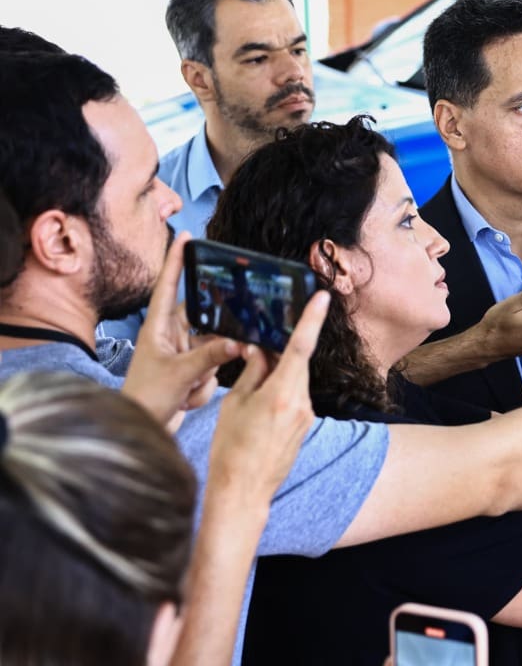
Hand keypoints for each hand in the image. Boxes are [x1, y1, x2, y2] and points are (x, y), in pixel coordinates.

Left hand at [123, 232, 244, 427]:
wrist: (141, 428)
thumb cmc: (146, 397)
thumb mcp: (180, 373)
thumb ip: (211, 356)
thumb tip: (237, 341)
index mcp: (158, 327)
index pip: (169, 286)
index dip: (177, 261)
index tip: (186, 237)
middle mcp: (170, 336)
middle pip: (204, 321)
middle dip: (211, 339)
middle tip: (210, 349)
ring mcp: (181, 353)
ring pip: (212, 349)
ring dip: (204, 372)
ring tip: (185, 388)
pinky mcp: (190, 370)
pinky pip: (212, 368)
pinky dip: (203, 385)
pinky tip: (185, 396)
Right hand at [204, 291, 328, 512]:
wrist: (243, 490)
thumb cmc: (231, 447)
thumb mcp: (235, 403)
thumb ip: (252, 372)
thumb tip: (260, 350)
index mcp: (283, 393)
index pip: (301, 347)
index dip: (312, 319)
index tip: (323, 299)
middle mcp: (302, 403)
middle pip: (296, 364)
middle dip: (279, 355)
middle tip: (255, 352)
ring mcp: (306, 416)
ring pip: (295, 382)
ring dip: (277, 377)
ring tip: (250, 395)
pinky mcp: (304, 427)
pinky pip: (295, 399)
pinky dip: (280, 394)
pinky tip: (260, 410)